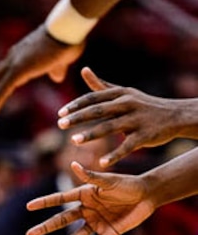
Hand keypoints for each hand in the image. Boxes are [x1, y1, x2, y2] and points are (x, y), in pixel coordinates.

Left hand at [0, 25, 84, 122]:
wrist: (69, 30)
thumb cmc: (68, 41)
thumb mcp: (59, 60)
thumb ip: (55, 69)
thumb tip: (56, 78)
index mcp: (20, 56)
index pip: (1, 76)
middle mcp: (13, 58)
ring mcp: (14, 64)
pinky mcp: (18, 70)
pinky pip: (2, 91)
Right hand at [25, 162, 155, 234]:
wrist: (147, 195)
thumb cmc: (127, 184)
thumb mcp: (109, 180)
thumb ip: (91, 176)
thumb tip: (73, 165)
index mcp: (84, 195)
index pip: (60, 199)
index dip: (45, 202)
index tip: (29, 207)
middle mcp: (87, 211)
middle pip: (62, 221)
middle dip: (46, 228)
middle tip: (30, 234)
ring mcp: (96, 224)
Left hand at [57, 67, 195, 166]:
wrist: (174, 116)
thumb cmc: (142, 105)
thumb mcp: (123, 92)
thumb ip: (101, 85)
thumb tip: (84, 70)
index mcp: (120, 94)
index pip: (93, 98)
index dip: (76, 105)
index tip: (60, 114)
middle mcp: (127, 104)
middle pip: (98, 110)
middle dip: (78, 117)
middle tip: (60, 124)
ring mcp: (136, 119)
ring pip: (110, 127)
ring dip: (91, 134)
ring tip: (73, 141)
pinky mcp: (145, 135)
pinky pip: (127, 146)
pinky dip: (115, 155)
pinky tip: (101, 163)